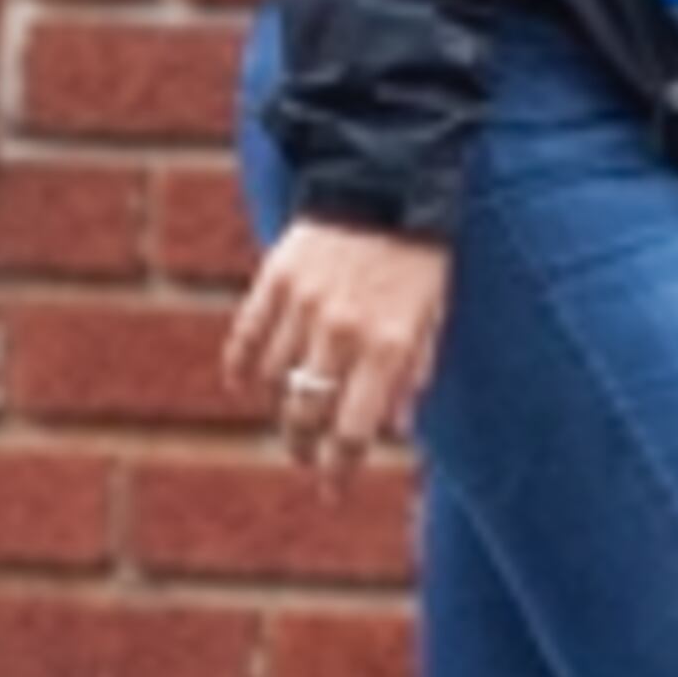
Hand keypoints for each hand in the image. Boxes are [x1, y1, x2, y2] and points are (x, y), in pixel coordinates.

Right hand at [228, 219, 449, 481]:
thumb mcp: (436, 315)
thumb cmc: (421, 255)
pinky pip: (246, 338)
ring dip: (276, 409)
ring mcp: (303, 305)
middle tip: (307, 459)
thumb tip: (396, 428)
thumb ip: (415, 372)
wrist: (389, 182)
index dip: (339, 469)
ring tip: (287, 420)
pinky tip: (245, 386)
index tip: (332, 493)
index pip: (354, 429)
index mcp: (388, 345)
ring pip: (272, 381)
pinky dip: (241, 368)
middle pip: (307, 413)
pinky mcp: (274, 280)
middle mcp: (341, 331)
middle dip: (304, 448)